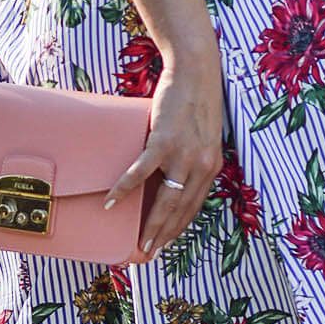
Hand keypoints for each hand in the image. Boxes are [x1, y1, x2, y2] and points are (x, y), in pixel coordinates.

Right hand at [104, 45, 223, 255]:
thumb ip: (194, 158)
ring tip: (139, 242)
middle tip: (149, 253)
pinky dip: (125, 188)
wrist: (196, 71)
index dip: (179, 227)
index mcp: (211, 166)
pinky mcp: (164, 141)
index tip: (165, 243)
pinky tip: (113, 201)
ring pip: (165, 199)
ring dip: (151, 224)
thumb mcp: (204, 136)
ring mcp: (183, 155)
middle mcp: (201, 165)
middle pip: (180, 209)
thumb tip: (176, 176)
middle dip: (164, 235)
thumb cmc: (196, 101)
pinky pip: (141, 172)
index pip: (194, 206)